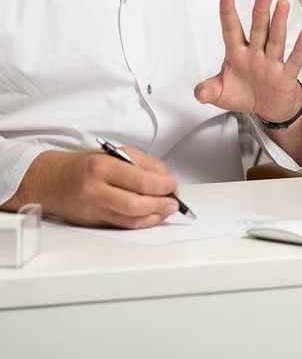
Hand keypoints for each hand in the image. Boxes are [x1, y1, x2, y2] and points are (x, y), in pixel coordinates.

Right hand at [3, 148, 179, 228]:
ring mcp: (92, 210)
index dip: (162, 185)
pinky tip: (151, 217)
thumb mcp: (114, 153)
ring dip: (154, 217)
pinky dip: (141, 223)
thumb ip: (143, 164)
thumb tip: (166, 178)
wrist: (50, 181)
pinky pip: (121, 226)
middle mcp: (95, 190)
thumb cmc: (84, 165)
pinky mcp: (92, 223)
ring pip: (130, 220)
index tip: (173, 185)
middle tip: (174, 202)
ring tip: (167, 210)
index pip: (140, 181)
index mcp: (102, 167)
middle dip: (161, 204)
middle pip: (136, 204)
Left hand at [194, 0, 301, 122]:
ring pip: (276, 39)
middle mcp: (255, 54)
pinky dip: (300, 47)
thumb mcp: (220, 94)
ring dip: (279, 22)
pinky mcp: (286, 76)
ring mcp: (272, 63)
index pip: (231, 28)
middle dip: (261, 9)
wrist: (267, 108)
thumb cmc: (244, 94)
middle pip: (259, 28)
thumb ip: (207, 91)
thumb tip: (199, 93)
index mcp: (237, 53)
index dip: (228, 11)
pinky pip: (294, 60)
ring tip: (283, 3)